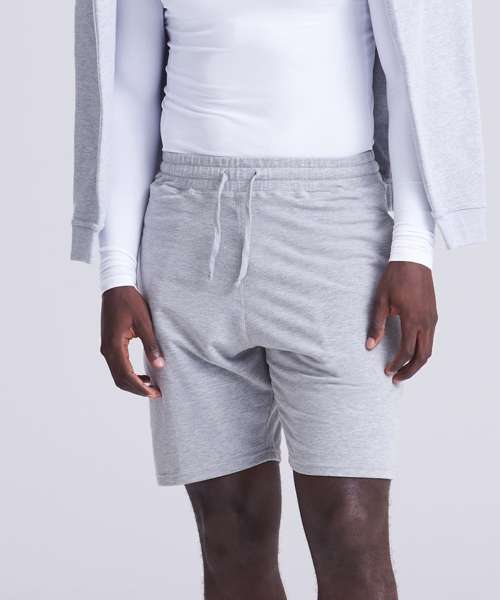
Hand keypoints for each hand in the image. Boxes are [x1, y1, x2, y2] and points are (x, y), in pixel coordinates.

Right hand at [100, 286, 163, 397]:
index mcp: (114, 345)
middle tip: (156, 393)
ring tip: (152, 385)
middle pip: (120, 379)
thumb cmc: (130, 302)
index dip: (140, 387)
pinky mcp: (109, 345)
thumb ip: (152, 344)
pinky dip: (129, 375)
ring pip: (117, 374)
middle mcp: (107, 349)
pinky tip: (143, 375)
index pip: (126, 375)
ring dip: (133, 383)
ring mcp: (106, 348)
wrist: (116, 288)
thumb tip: (160, 365)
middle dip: (137, 389)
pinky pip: (117, 366)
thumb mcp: (144, 322)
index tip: (155, 392)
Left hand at [366, 261, 437, 382]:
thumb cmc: (395, 278)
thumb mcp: (381, 301)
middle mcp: (426, 321)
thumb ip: (377, 325)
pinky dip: (422, 350)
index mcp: (413, 319)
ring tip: (403, 369)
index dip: (397, 364)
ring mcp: (432, 318)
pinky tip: (410, 352)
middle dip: (410, 370)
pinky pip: (431, 339)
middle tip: (397, 378)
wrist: (413, 259)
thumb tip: (370, 346)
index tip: (387, 371)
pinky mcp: (434, 315)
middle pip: (423, 356)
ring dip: (417, 362)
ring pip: (429, 349)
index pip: (407, 351)